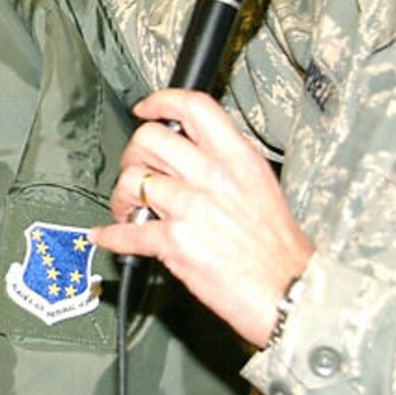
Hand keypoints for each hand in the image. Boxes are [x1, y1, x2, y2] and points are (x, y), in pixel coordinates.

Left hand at [94, 88, 312, 346]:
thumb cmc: (278, 249)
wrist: (289, 292)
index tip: (146, 109)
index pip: (194, 108)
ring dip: (121, 197)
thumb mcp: (261, 187)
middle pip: (150, 139)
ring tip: (126, 210)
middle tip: (136, 172)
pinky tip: (105, 236)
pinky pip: (127, 232)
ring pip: (132, 180)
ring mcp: (191, 207)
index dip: (162, 101)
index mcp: (238, 158)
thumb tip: (192, 155)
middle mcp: (212, 175)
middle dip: (133, 156)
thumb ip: (226, 165)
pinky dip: (110, 236)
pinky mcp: (175, 241)